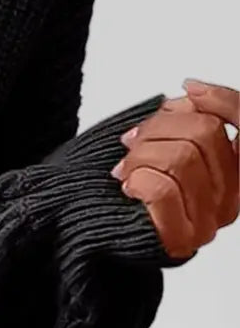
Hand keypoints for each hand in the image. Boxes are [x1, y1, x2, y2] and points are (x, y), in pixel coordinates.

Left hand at [110, 78, 238, 258]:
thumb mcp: (164, 146)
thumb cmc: (132, 191)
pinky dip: (137, 178)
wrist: (101, 236)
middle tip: (132, 140)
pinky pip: (163, 190)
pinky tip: (128, 185)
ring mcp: (207, 222)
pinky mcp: (179, 239)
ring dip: (141, 154)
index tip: (188, 88)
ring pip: (182, 157)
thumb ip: (186, 122)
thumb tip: (189, 96)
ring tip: (125, 167)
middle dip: (160, 126)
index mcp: (234, 175)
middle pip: (206, 132)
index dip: (222, 99)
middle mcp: (229, 200)